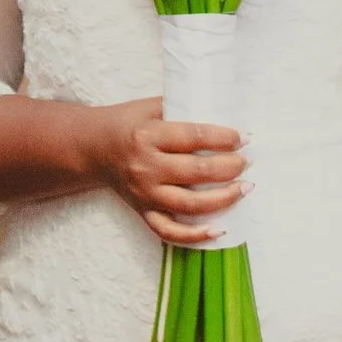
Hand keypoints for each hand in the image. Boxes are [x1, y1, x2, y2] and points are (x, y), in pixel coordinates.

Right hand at [92, 98, 248, 246]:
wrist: (93, 148)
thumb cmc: (128, 123)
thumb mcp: (151, 106)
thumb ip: (183, 106)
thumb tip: (225, 108)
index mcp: (147, 136)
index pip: (194, 137)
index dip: (224, 138)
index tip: (243, 138)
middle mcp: (145, 167)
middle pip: (197, 172)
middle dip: (230, 167)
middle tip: (247, 161)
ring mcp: (144, 194)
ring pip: (190, 205)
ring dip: (224, 199)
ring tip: (245, 188)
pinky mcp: (142, 212)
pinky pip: (169, 232)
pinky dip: (195, 236)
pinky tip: (220, 229)